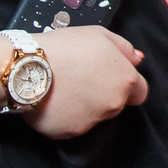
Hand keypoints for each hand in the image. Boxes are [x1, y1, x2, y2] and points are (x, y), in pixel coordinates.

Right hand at [26, 26, 148, 138]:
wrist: (28, 67)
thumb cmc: (64, 48)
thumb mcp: (99, 35)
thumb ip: (124, 49)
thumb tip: (137, 60)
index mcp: (125, 81)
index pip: (139, 92)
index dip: (125, 84)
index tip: (109, 77)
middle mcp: (113, 105)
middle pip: (116, 104)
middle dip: (103, 94)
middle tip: (81, 78)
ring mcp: (92, 121)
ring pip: (95, 115)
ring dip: (85, 105)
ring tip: (65, 87)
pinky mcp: (71, 132)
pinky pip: (73, 125)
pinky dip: (66, 115)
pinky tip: (55, 100)